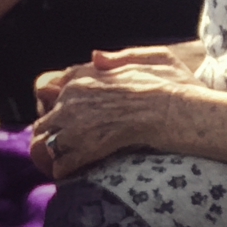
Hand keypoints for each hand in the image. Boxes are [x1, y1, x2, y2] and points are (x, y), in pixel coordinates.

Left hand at [29, 47, 203, 178]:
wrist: (180, 112)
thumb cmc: (175, 85)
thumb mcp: (157, 57)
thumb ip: (122, 56)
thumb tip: (94, 56)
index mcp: (88, 75)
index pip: (53, 88)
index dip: (60, 103)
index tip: (74, 113)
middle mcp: (76, 98)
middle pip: (45, 119)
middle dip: (55, 131)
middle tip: (72, 142)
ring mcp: (79, 124)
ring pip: (46, 143)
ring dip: (56, 152)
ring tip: (72, 159)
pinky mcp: (88, 149)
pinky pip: (62, 164)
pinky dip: (66, 170)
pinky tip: (79, 170)